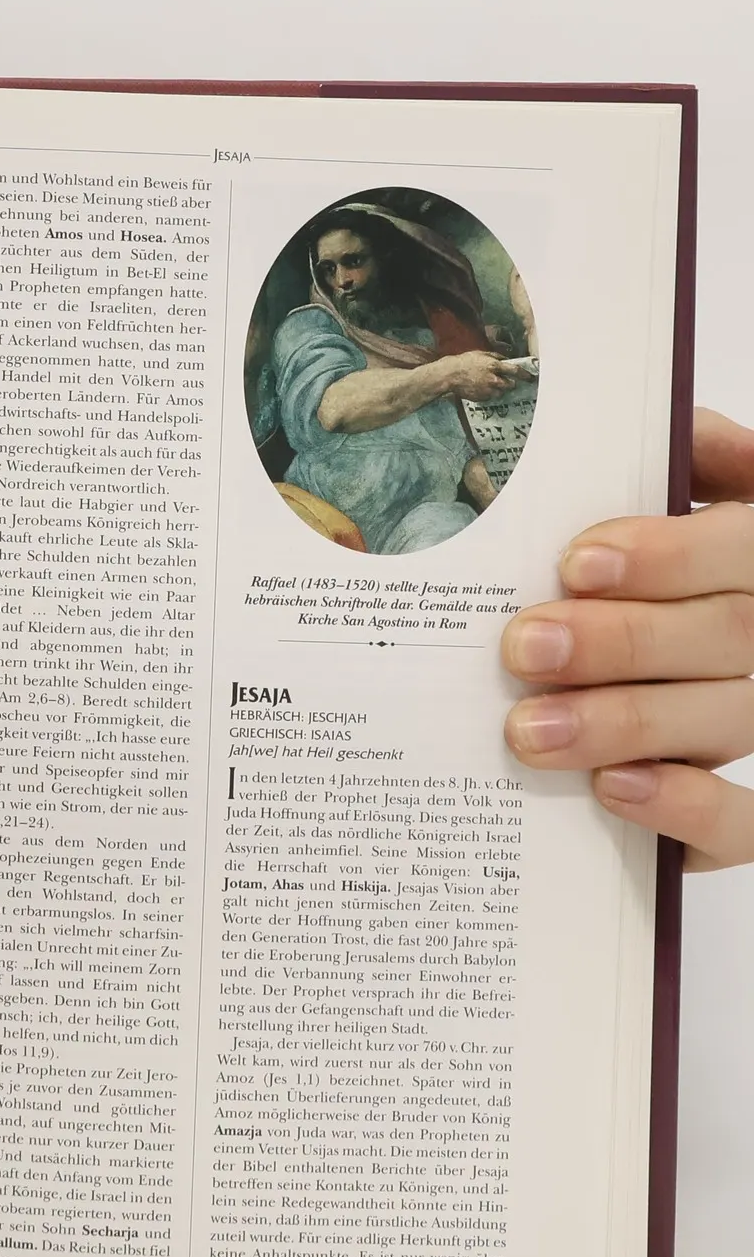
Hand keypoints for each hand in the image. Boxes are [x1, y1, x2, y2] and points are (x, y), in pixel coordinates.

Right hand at [441, 351, 518, 402]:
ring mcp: (486, 390)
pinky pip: (489, 397)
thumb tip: (507, 360)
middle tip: (506, 381)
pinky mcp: (480, 398)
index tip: (531, 378)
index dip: (525, 375)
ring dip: (499, 389)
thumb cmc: (464, 362)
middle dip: (510, 383)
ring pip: (500, 393)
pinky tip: (480, 388)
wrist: (449, 375)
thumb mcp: (482, 353)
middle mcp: (493, 379)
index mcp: (495, 366)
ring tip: (490, 385)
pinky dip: (488, 394)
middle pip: (510, 385)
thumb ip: (497, 357)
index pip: (515, 371)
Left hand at [502, 407, 753, 869]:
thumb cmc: (631, 574)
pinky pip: (748, 824)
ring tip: (528, 730)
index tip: (578, 563)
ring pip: (728, 720)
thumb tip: (680, 432)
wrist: (616, 661)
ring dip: (625, 722)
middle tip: (524, 647)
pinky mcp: (744, 812)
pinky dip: (688, 808)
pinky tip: (614, 790)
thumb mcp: (660, 500)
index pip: (747, 546)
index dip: (673, 554)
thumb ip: (686, 462)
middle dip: (622, 641)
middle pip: (731, 637)